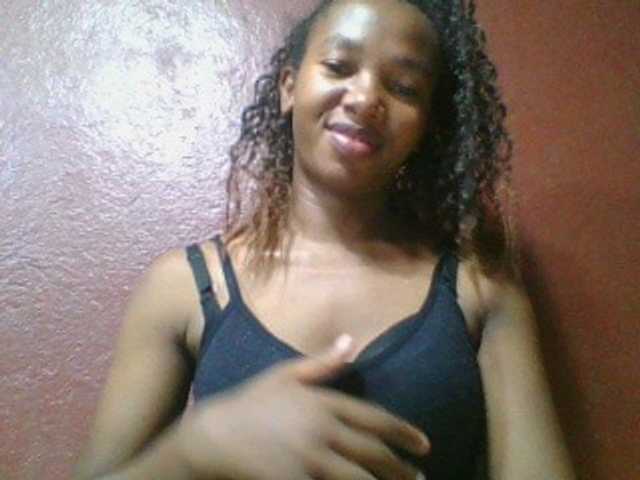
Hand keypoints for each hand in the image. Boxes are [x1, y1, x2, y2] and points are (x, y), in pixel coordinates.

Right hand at [177, 334, 429, 479]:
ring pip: (359, 477)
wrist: (214, 437)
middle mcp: (322, 431)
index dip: (403, 432)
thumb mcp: (285, 375)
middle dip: (401, 468)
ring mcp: (310, 459)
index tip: (424, 445)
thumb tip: (351, 341)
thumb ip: (322, 362)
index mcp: (323, 403)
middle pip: (372, 452)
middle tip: (420, 478)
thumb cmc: (251, 403)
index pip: (374, 419)